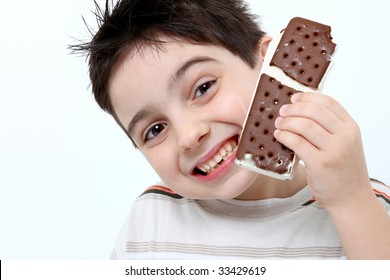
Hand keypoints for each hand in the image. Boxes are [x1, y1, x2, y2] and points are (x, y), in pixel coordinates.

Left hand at [274, 92, 370, 209]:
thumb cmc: (342, 169)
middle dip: (294, 109)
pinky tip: (278, 136)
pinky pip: (298, 143)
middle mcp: (345, 136)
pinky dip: (285, 136)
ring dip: (287, 122)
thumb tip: (298, 111)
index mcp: (351, 127)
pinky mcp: (321, 164)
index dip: (308, 97)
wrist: (350, 198)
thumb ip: (328, 127)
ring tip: (278, 124)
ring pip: (305, 125)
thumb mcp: (343, 143)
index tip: (294, 98)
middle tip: (281, 112)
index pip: (328, 102)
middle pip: (314, 111)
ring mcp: (334, 150)